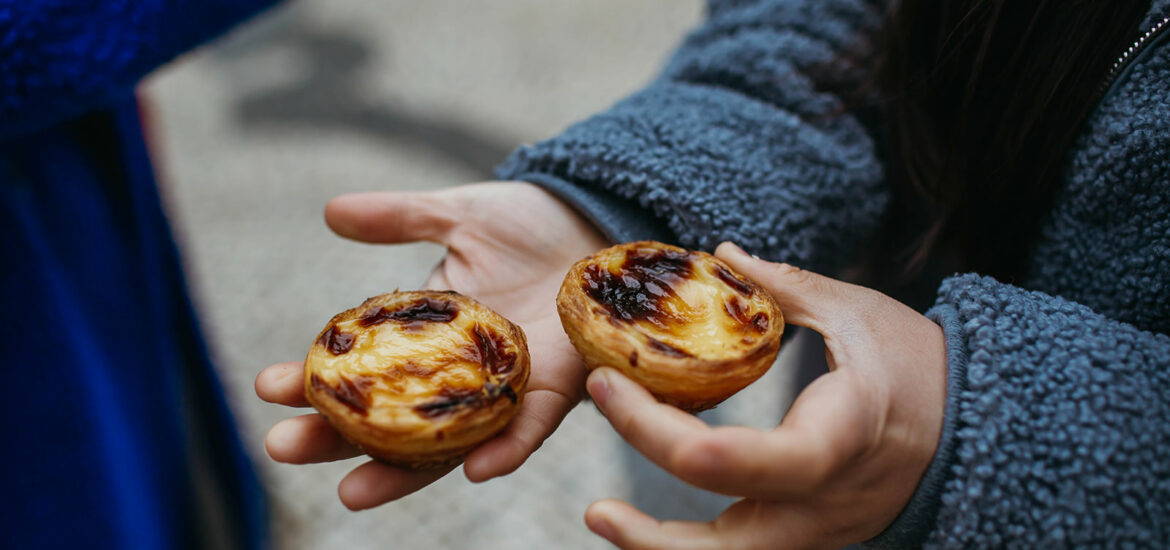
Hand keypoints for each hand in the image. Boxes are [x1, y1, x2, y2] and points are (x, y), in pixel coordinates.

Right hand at [255, 181, 607, 509]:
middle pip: (388, 420)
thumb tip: (331, 210)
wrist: (601, 221)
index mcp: (425, 338)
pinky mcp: (559, 388)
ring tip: (351, 493)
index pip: (359, 369)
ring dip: (401, 471)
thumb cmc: (531, 226)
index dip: (313, 380)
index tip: (266, 384)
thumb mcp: (458, 217)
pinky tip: (478, 470)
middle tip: (280, 447)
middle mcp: (457, 376)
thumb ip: (400, 218)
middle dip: (333, 438)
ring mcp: (504, 389)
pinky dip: (507, 448)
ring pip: (447, 444)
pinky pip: (530, 428)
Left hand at [583, 242, 946, 549]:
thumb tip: (719, 255)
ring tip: (608, 521)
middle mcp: (823, 502)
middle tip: (594, 506)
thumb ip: (782, 286)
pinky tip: (653, 521)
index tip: (606, 383)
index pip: (728, 460)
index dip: (650, 428)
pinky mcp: (814, 537)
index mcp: (833, 438)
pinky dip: (693, 546)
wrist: (984, 427)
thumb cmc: (920, 364)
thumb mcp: (856, 312)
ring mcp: (820, 531)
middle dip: (648, 538)